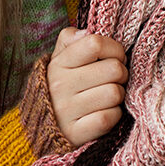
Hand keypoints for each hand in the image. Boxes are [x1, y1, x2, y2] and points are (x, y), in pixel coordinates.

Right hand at [47, 27, 127, 146]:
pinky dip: (113, 115)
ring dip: (118, 95)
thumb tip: (86, 32)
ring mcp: (66, 111)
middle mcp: (60, 85)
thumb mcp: (60, 59)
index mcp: (59, 63)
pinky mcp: (75, 133)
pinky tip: (104, 112)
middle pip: (113, 69)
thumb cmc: (62, 86)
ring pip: (115, 93)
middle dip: (121, 73)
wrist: (43, 128)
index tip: (115, 56)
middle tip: (114, 79)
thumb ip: (70, 39)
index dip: (114, 48)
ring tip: (108, 96)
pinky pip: (109, 117)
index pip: (95, 44)